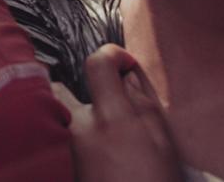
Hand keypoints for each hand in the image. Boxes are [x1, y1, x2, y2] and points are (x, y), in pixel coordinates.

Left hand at [55, 45, 184, 181]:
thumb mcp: (164, 145)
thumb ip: (143, 103)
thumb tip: (126, 73)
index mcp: (113, 119)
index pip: (97, 63)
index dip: (112, 56)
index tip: (123, 66)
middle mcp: (81, 129)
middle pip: (63, 89)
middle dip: (80, 96)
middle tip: (107, 114)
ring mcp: (66, 149)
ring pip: (60, 118)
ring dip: (76, 122)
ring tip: (102, 145)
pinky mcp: (60, 166)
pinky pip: (58, 141)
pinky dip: (72, 142)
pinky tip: (95, 161)